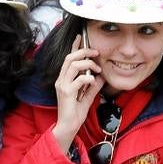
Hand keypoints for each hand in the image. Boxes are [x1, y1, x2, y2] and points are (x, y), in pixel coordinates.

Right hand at [51, 36, 103, 155]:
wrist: (68, 126)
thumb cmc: (75, 112)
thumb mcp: (88, 96)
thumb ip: (93, 86)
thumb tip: (101, 77)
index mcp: (64, 78)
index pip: (68, 58)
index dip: (74, 46)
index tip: (80, 37)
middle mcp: (61, 80)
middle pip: (70, 57)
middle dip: (84, 51)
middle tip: (96, 53)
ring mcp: (62, 85)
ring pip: (73, 65)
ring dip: (87, 64)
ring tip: (97, 69)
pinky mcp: (66, 93)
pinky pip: (78, 80)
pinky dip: (88, 78)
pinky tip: (93, 82)